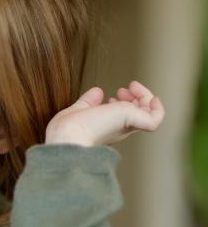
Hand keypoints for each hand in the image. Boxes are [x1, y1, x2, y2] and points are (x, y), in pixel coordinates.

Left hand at [45, 81, 164, 146]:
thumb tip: (98, 91)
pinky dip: (158, 108)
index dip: (128, 101)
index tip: (117, 91)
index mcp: (108, 128)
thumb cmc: (67, 130)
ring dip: (145, 96)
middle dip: (136, 97)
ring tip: (131, 87)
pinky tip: (152, 98)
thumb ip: (89, 101)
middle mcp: (119, 129)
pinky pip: (156, 119)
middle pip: (139, 112)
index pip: (127, 115)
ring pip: (149, 113)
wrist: (68, 138)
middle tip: (124, 89)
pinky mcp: (132, 124)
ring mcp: (127, 126)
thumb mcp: (79, 109)